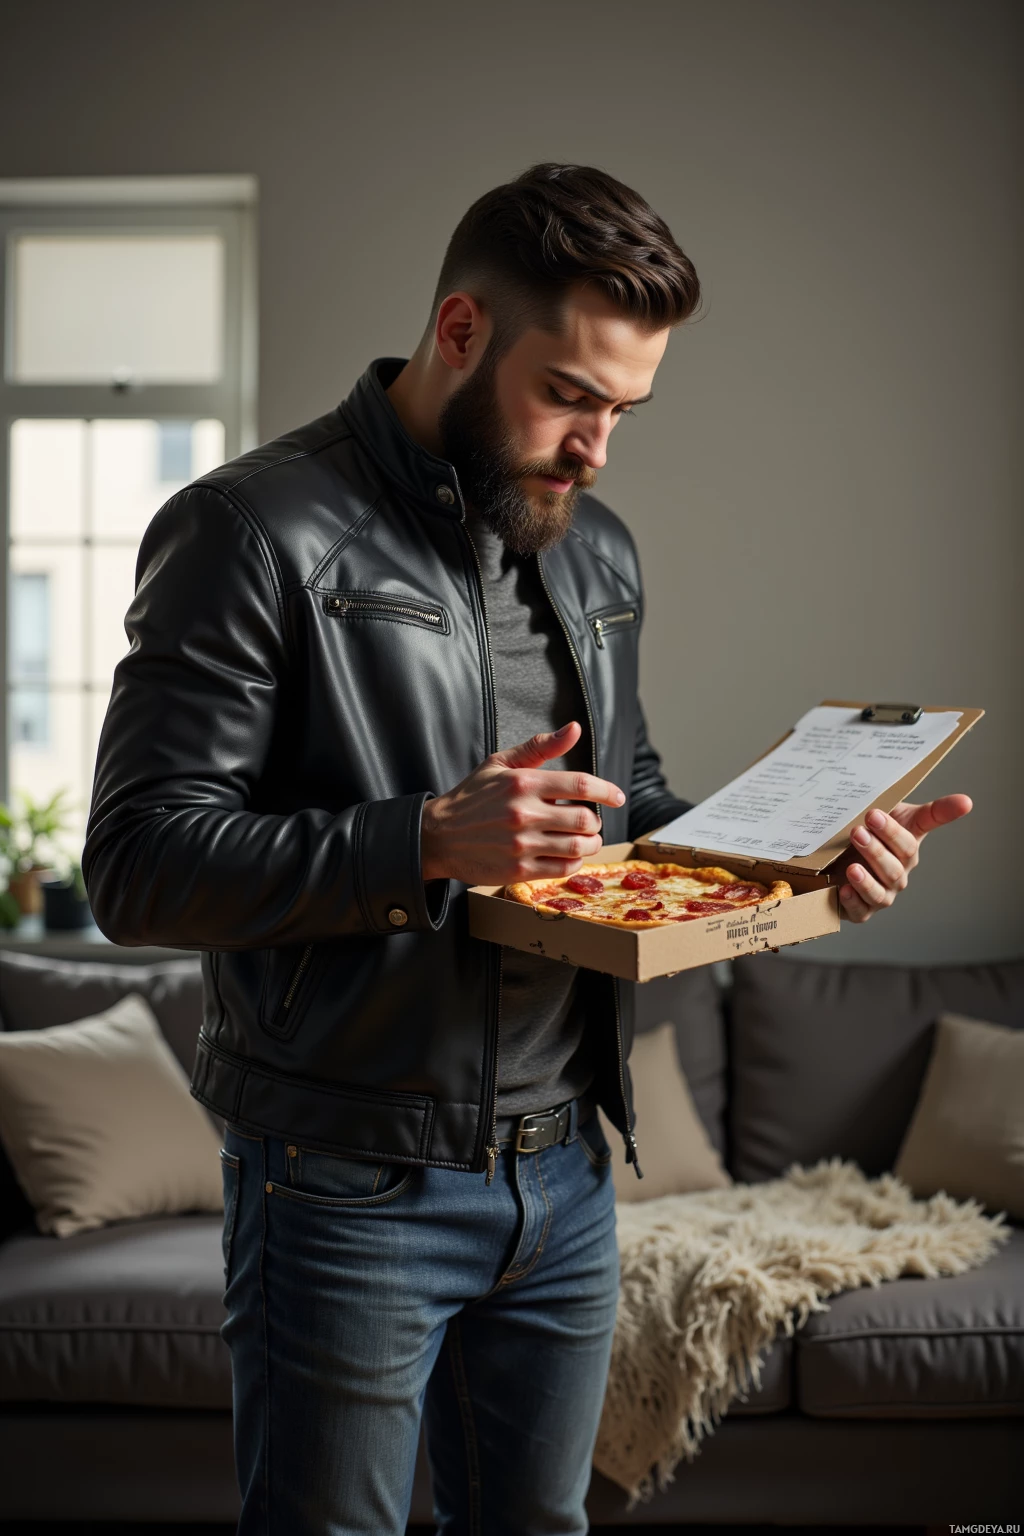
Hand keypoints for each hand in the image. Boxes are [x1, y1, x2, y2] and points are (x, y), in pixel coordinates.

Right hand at [421, 721, 624, 885]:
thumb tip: (574, 729)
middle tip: (591, 822)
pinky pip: (562, 868)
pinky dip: (574, 863)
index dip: (608, 790)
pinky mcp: (518, 870)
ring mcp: (521, 844)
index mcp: (523, 783)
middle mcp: (524, 813)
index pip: (581, 785)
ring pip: (578, 847)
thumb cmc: (472, 797)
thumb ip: (540, 747)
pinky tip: (568, 855)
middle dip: (596, 821)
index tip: (618, 796)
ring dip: (590, 844)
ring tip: (585, 839)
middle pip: (585, 819)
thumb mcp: (500, 763)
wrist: (437, 835)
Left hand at [838, 794, 972, 922]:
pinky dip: (853, 902)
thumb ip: (918, 808)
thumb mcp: (889, 814)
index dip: (892, 830)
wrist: (839, 858)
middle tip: (857, 831)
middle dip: (875, 850)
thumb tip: (967, 801)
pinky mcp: (861, 911)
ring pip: (879, 892)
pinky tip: (843, 890)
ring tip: (852, 868)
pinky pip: (860, 911)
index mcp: (906, 851)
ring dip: (866, 880)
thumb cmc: (870, 834)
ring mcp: (881, 895)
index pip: (907, 842)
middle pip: (893, 868)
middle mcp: (897, 876)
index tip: (875, 814)